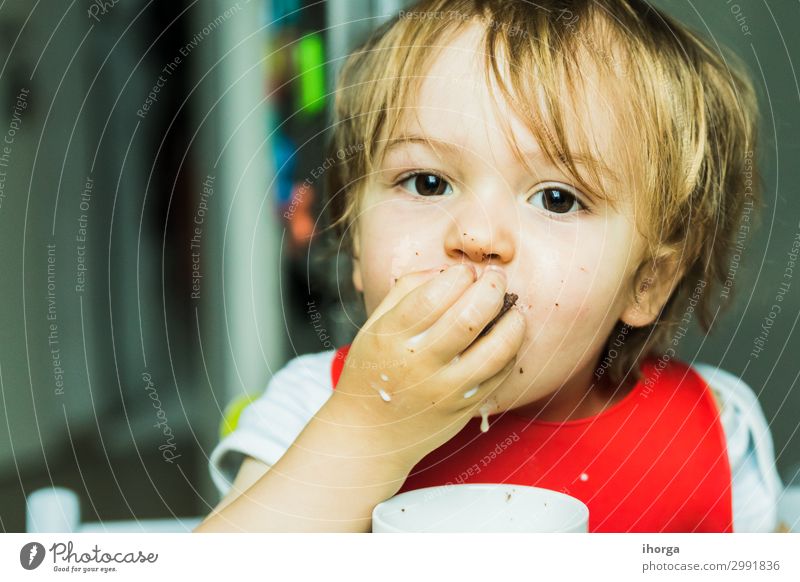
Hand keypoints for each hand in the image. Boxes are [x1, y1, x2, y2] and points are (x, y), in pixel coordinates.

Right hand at [329, 263, 525, 466]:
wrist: (369, 436)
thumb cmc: (372, 370)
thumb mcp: (374, 326)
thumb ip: (405, 291)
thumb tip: (446, 270)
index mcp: (390, 337)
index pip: (433, 296)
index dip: (458, 276)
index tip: (465, 272)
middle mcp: (418, 363)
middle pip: (468, 318)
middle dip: (491, 288)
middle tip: (496, 277)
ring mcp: (444, 389)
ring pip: (495, 350)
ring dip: (512, 322)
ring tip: (512, 310)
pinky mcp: (464, 408)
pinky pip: (500, 375)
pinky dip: (510, 351)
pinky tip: (505, 339)